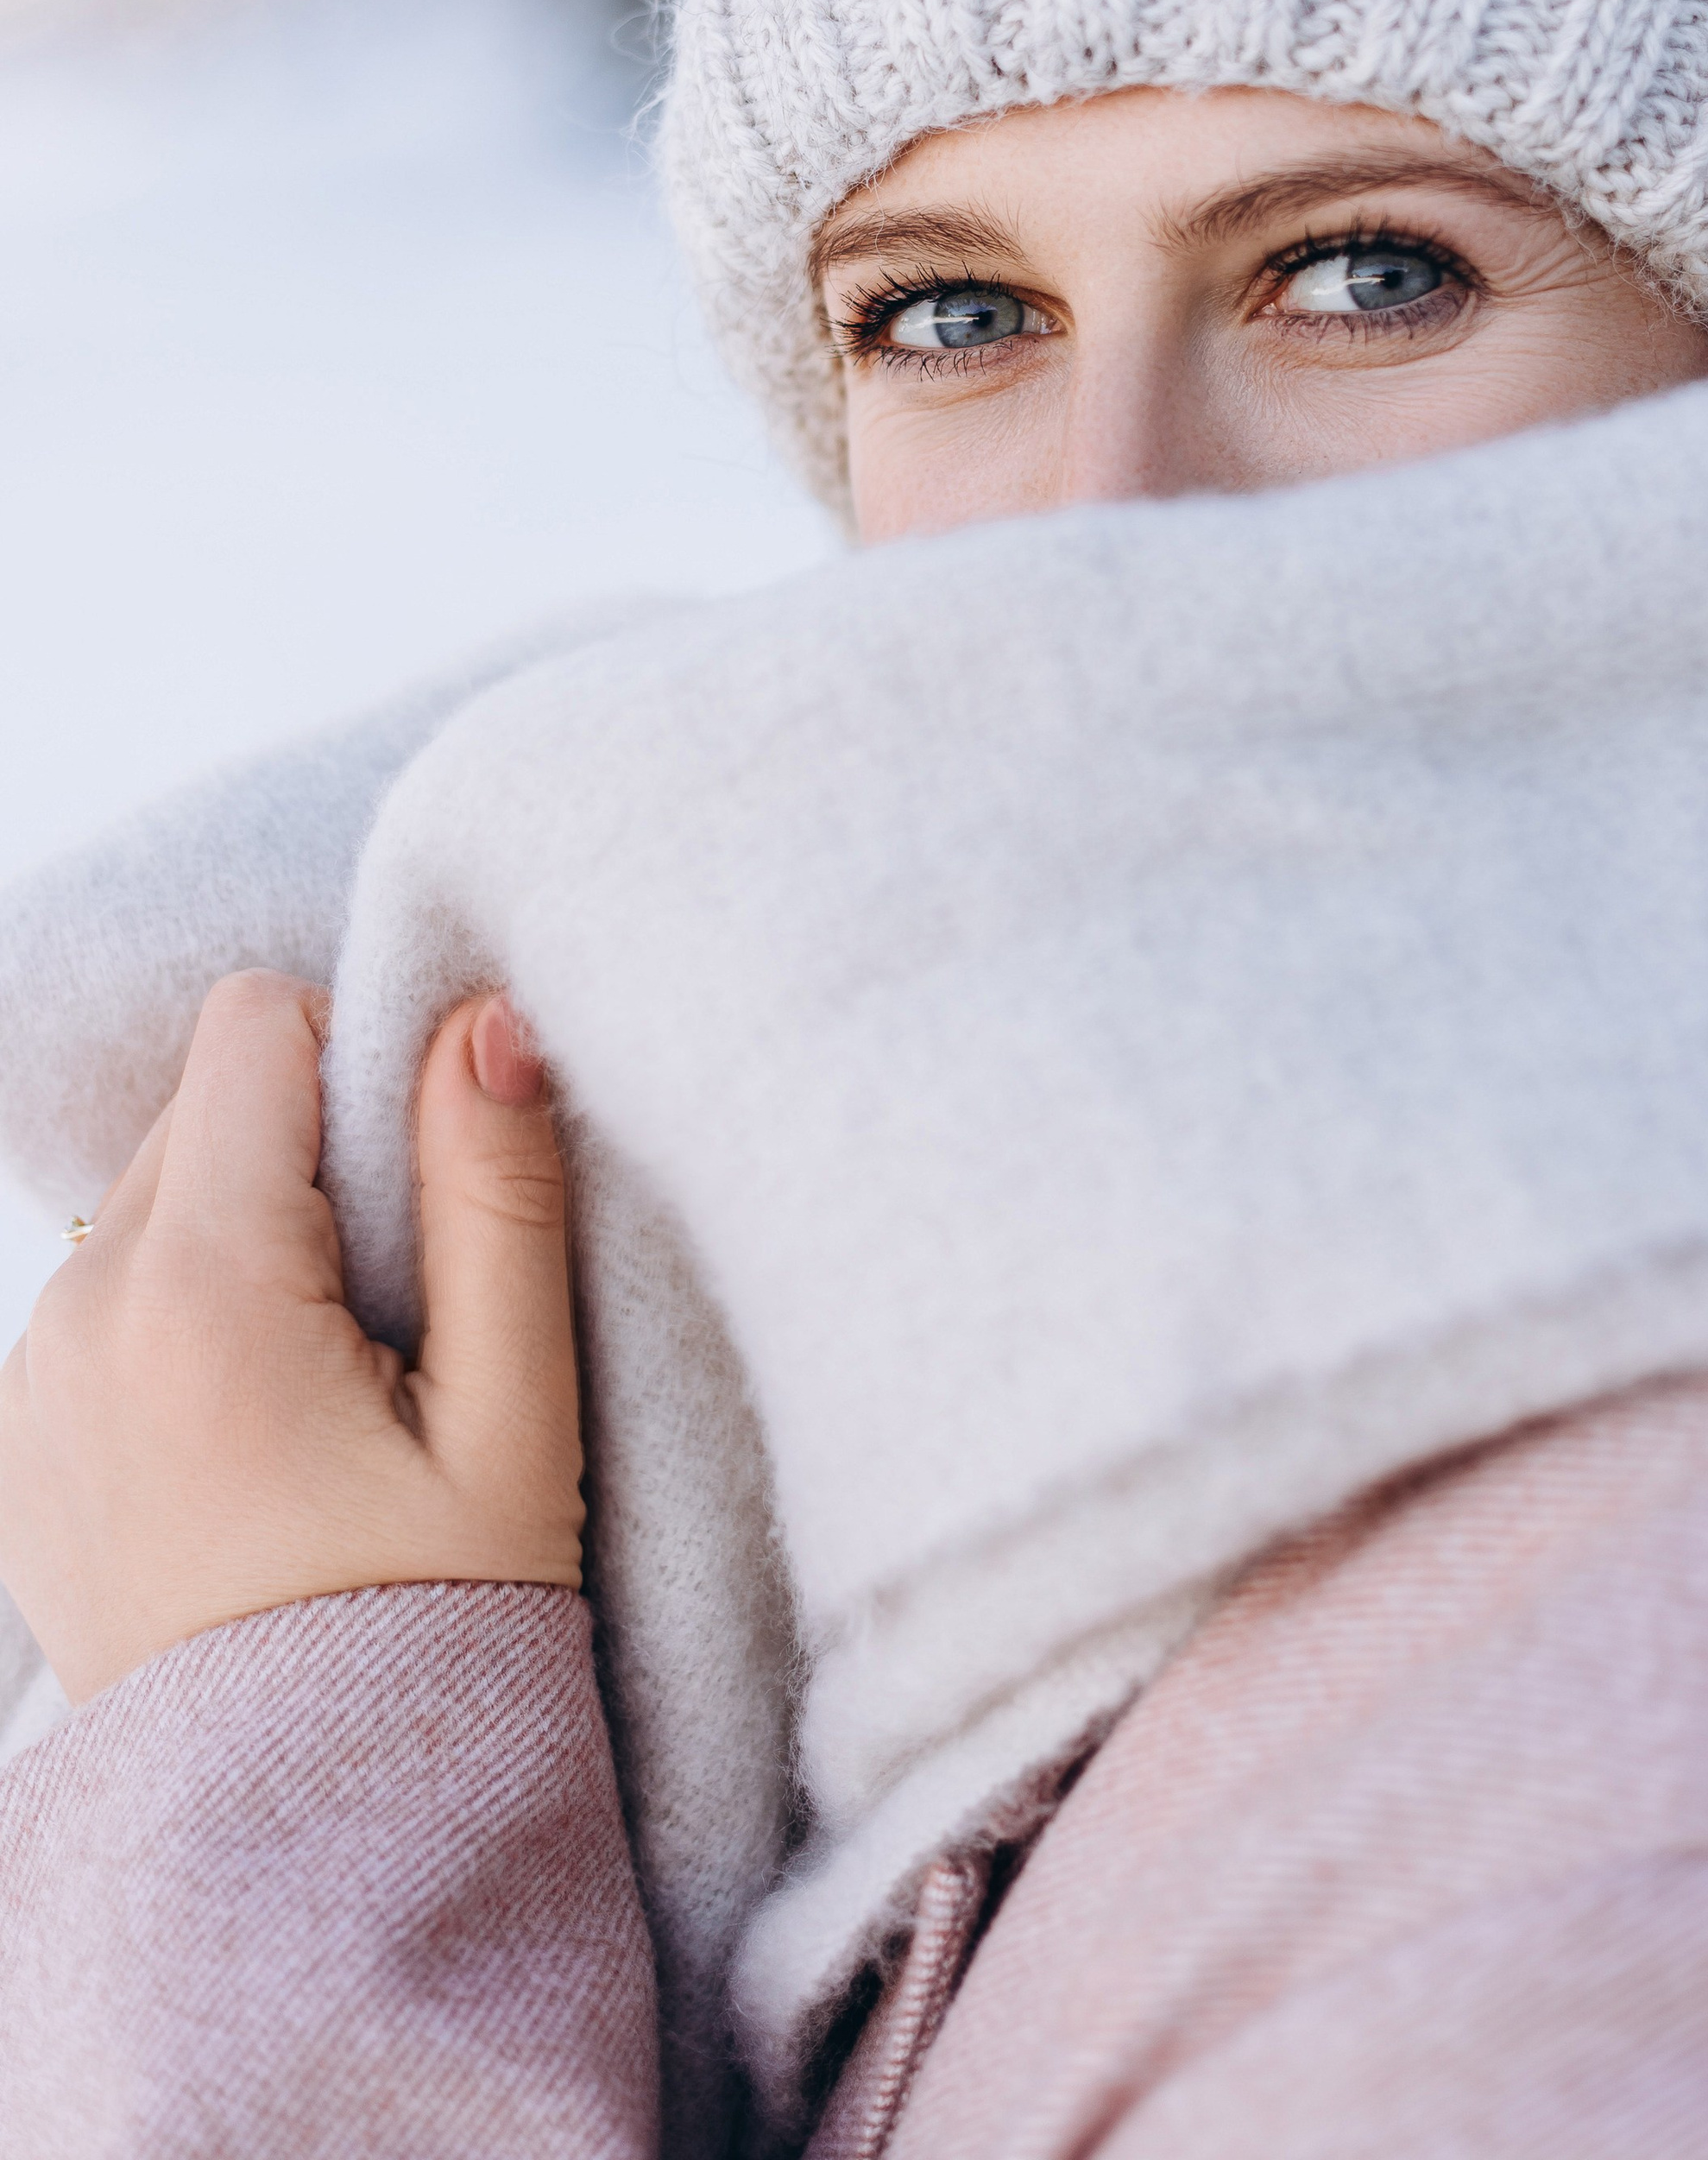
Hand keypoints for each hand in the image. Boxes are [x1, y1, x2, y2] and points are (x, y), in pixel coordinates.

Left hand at [0, 971, 582, 1703]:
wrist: (300, 1843)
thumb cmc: (430, 1628)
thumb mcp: (511, 1419)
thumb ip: (497, 1195)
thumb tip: (483, 1013)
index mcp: (201, 1290)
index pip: (256, 1024)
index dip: (364, 1062)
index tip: (427, 1197)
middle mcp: (79, 1311)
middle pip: (208, 1102)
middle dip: (313, 1158)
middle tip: (399, 1318)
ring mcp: (30, 1379)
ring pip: (159, 1192)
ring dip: (253, 1235)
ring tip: (331, 1389)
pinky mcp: (19, 1434)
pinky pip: (112, 1289)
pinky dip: (190, 1312)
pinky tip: (259, 1434)